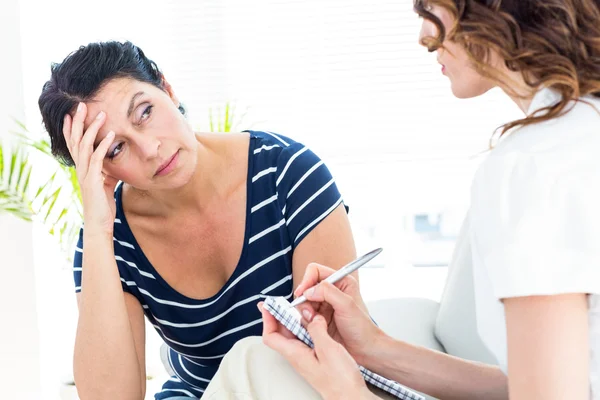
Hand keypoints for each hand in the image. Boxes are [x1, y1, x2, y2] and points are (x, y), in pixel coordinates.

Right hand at [64, 102, 118, 234]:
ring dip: (93, 128)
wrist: (100, 224)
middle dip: (78, 122)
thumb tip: (113, 163)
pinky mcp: (94, 180)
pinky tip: (112, 134)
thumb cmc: (103, 205)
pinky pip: (98, 159)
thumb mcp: (106, 184)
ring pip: (85, 146)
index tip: (70, 113)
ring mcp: (86, 174)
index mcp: (82, 169)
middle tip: (81, 104)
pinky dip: (104, 145)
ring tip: (101, 114)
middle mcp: (81, 169)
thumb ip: (107, 172)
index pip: (74, 144)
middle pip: (76, 140)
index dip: (71, 129)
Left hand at [261, 305, 374, 399]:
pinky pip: (306, 339)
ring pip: (294, 335)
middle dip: (279, 316)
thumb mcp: (328, 349)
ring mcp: (307, 358)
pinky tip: (316, 322)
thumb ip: (316, 329)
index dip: (267, 319)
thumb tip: (311, 316)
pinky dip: (307, 327)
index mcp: (295, 354)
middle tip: (280, 301)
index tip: (268, 305)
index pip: (271, 336)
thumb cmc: (340, 379)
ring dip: (295, 320)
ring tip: (300, 307)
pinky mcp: (317, 358)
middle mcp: (298, 356)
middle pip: (281, 334)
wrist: (351, 397)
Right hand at [293, 263, 383, 365]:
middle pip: (306, 287)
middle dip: (305, 299)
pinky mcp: (318, 318)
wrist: (364, 350)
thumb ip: (328, 292)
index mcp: (340, 282)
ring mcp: (323, 305)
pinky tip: (316, 327)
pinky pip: (304, 315)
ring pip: (303, 302)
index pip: (316, 271)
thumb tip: (309, 290)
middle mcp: (330, 292)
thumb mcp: (347, 305)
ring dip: (305, 312)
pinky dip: (306, 321)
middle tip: (310, 312)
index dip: (307, 280)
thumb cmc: (362, 328)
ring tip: (315, 321)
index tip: (302, 292)